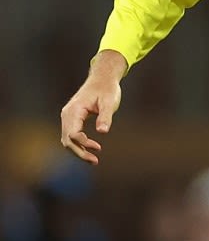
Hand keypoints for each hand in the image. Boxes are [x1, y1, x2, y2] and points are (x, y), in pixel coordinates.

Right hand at [59, 49, 126, 164]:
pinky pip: (71, 135)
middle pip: (67, 140)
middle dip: (80, 152)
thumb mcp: (109, 101)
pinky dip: (78, 145)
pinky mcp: (72, 119)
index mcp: (74, 110)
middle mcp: (67, 115)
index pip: (73, 133)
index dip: (84, 143)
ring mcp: (68, 117)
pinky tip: (90, 150)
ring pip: (67, 139)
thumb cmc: (107, 89)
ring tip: (94, 160)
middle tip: (95, 161)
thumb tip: (103, 131)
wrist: (102, 78)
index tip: (98, 147)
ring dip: (78, 151)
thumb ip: (105, 116)